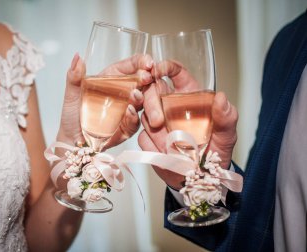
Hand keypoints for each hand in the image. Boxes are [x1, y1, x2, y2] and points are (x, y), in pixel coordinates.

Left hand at [57, 53, 152, 149]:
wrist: (73, 139)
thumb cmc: (73, 115)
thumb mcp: (71, 93)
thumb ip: (74, 76)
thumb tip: (77, 58)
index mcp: (113, 78)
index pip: (132, 65)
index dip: (142, 62)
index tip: (147, 63)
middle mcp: (124, 92)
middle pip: (144, 82)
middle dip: (149, 80)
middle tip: (147, 78)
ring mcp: (129, 109)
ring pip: (145, 101)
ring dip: (145, 98)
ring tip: (135, 97)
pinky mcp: (128, 127)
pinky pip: (136, 121)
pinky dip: (133, 116)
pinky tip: (128, 112)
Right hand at [138, 61, 237, 189]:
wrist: (203, 178)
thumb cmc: (217, 151)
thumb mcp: (227, 134)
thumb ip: (227, 116)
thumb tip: (221, 98)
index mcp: (188, 96)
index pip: (175, 73)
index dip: (165, 67)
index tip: (157, 69)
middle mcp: (170, 106)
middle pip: (152, 91)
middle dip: (150, 101)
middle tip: (158, 121)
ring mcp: (157, 123)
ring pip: (144, 115)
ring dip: (151, 125)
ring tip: (164, 139)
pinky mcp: (149, 140)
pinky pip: (143, 138)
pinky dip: (151, 145)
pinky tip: (162, 152)